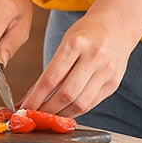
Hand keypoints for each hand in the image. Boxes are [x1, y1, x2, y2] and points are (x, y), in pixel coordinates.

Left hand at [19, 10, 135, 116]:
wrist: (117, 25)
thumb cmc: (87, 33)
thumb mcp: (66, 42)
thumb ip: (53, 68)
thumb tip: (33, 96)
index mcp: (76, 43)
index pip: (51, 78)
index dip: (36, 97)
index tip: (24, 107)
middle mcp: (93, 57)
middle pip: (66, 94)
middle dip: (46, 110)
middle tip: (34, 116)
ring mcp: (106, 71)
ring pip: (80, 104)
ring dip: (61, 115)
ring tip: (48, 117)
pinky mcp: (114, 83)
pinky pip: (91, 104)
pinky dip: (76, 111)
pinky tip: (65, 112)